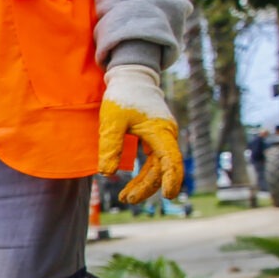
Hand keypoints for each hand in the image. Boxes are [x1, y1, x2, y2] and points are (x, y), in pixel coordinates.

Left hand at [99, 62, 183, 205]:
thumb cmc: (122, 96)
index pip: (171, 159)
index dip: (171, 178)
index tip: (169, 196)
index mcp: (161, 131)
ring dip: (144, 182)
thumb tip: (107, 174)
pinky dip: (144, 173)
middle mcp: (166, 135)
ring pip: (157, 166)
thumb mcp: (112, 121)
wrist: (130, 78)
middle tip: (126, 199)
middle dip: (146, 186)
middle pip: (162, 168)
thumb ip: (110, 146)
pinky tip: (132, 184)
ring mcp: (163, 136)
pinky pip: (154, 160)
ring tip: (125, 197)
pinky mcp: (156, 137)